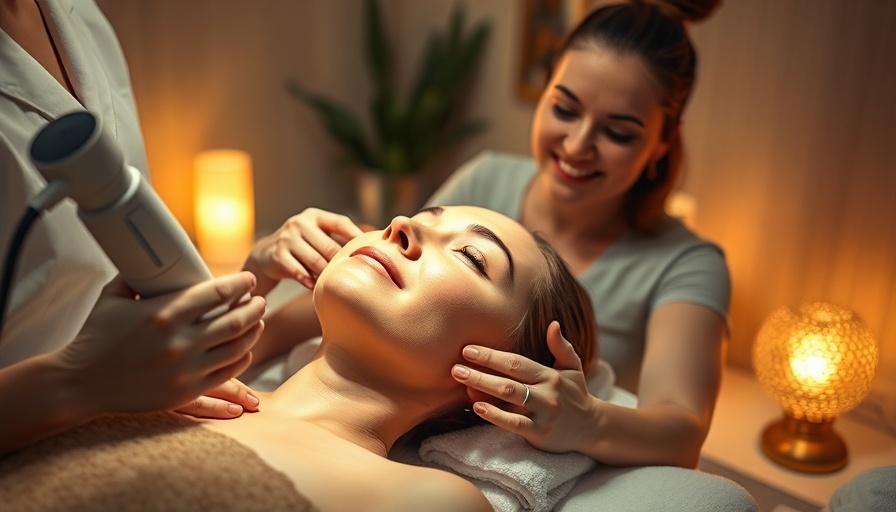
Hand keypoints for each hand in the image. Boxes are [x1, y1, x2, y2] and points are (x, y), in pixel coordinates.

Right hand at [55, 272, 265, 416]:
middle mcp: (179, 341)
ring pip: (237, 347)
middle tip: (260, 300)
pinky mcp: (186, 391)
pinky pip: (227, 372)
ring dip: (253, 332)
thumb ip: (137, 276)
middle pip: (236, 320)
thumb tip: (154, 257)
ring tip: (258, 321)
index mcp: (164, 313)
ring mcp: (185, 369)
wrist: (79, 383)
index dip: (240, 284)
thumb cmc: (95, 337)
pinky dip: (241, 358)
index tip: (249, 280)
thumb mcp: (113, 297)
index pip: (218, 293)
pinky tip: (244, 349)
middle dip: (254, 307)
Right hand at [244, 207, 363, 292]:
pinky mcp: (277, 254)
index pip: (340, 222)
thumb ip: (337, 238)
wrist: (266, 255)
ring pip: (316, 261)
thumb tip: (372, 243)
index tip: (370, 250)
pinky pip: (299, 271)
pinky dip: (309, 281)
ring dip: (326, 274)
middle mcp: (299, 223)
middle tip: (352, 275)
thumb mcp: (316, 235)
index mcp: (314, 216)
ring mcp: (287, 238)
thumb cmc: (301, 247)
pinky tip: (315, 286)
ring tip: (334, 283)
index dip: (356, 236)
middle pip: (330, 246)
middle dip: (340, 262)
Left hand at [450, 321, 595, 452]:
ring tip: (462, 384)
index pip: (516, 363)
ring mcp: (543, 413)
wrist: (592, 429)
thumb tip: (553, 323)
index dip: (492, 356)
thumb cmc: (576, 394)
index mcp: (550, 374)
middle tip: (455, 367)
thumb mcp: (572, 368)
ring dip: (483, 390)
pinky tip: (477, 408)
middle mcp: (547, 392)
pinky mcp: (540, 433)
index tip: (468, 350)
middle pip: (508, 380)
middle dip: (480, 372)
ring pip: (509, 399)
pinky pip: (514, 424)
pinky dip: (495, 416)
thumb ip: (561, 346)